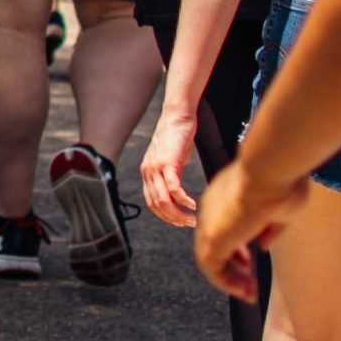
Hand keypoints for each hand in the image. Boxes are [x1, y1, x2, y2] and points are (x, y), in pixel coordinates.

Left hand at [142, 105, 200, 226]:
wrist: (177, 117)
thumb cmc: (177, 137)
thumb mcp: (171, 159)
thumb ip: (171, 174)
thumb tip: (179, 189)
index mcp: (147, 173)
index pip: (151, 202)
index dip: (165, 216)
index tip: (179, 222)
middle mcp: (148, 172)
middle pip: (157, 205)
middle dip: (173, 219)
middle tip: (189, 224)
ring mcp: (156, 168)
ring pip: (164, 200)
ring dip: (179, 213)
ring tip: (192, 219)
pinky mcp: (168, 163)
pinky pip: (174, 188)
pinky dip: (183, 200)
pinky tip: (193, 205)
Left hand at [192, 161, 309, 301]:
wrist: (270, 167)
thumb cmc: (282, 181)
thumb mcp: (281, 208)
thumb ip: (270, 228)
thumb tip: (261, 246)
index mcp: (225, 198)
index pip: (223, 228)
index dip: (235, 248)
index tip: (249, 262)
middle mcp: (212, 210)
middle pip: (214, 245)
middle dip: (232, 267)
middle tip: (249, 285)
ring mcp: (209, 223)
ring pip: (211, 259)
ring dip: (229, 279)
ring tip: (248, 293)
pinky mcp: (213, 237)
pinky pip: (211, 267)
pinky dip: (226, 282)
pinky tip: (245, 291)